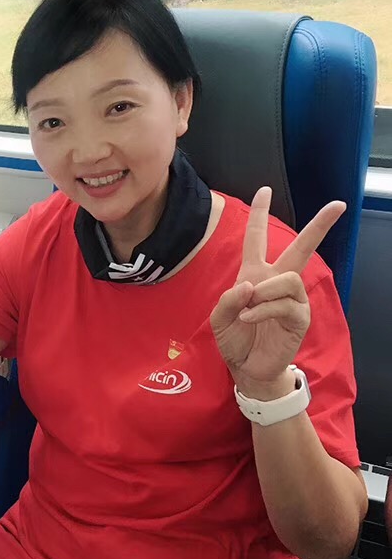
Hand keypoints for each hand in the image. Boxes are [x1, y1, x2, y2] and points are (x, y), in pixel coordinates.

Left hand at [210, 187, 344, 399]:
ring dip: (265, 291)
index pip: (257, 238)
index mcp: (255, 274)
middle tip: (338, 205)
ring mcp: (292, 299)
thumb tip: (250, 285)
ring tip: (249, 308)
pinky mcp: (299, 318)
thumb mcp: (219, 318)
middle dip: (319, 226)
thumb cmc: (235, 339)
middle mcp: (277, 282)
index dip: (259, 214)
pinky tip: (251, 317)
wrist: (246, 368)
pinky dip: (264, 309)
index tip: (264, 190)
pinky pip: (286, 303)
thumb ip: (227, 299)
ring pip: (288, 278)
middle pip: (301, 248)